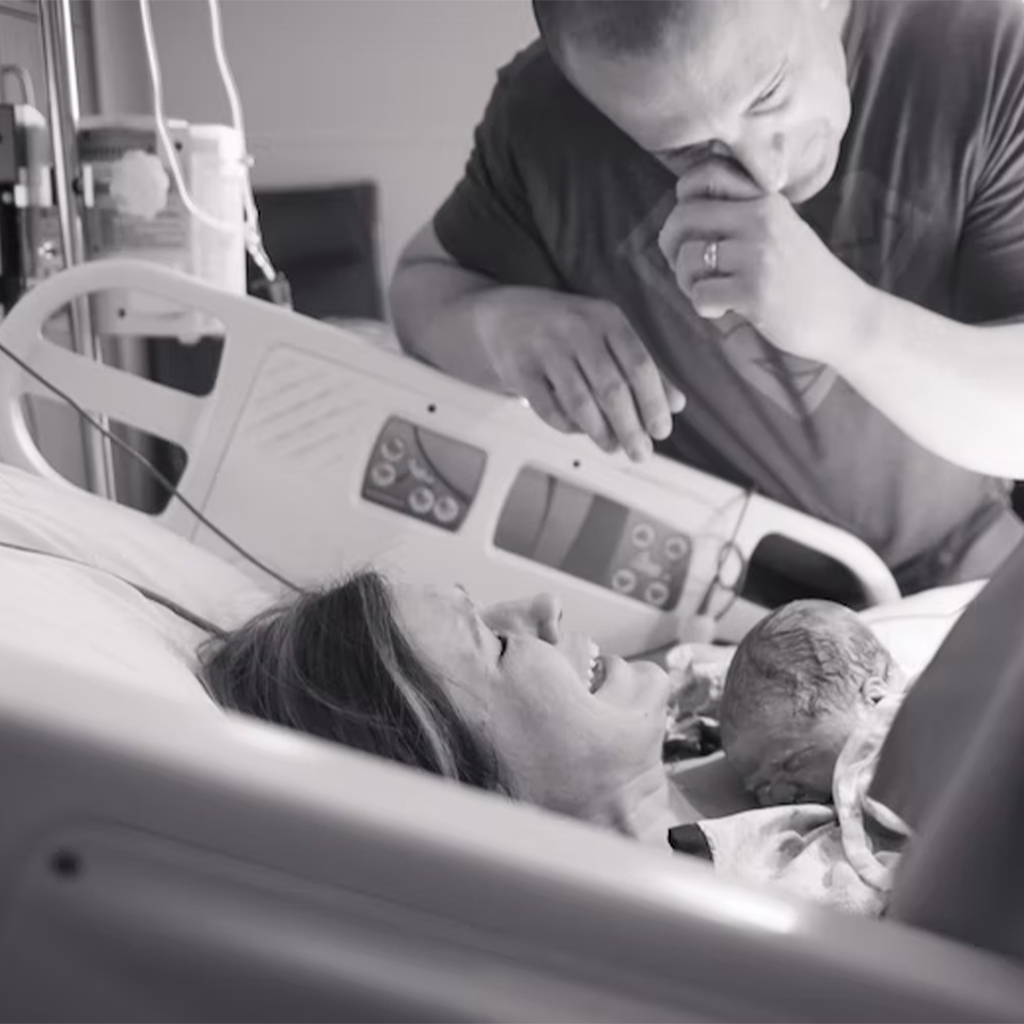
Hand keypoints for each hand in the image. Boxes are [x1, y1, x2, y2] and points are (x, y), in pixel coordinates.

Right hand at [474, 287, 685, 460]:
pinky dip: (568, 426)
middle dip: (630, 428)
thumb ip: (641, 367)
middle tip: (641, 453)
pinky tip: (579, 431)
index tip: (661, 431)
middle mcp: (576, 329)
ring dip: (601, 432)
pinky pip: (549, 408)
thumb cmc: (566, 329)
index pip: (639, 365)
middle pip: (611, 388)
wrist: (505, 315)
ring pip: (580, 402)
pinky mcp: (519, 369)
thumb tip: (676, 404)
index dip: (653, 403)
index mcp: (606, 319)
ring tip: (613, 447)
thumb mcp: (607, 335)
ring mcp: (545, 348)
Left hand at [658, 157, 867, 364]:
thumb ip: (743, 214)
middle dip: (671, 246)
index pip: (706, 175)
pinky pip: (701, 294)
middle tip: (685, 267)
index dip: (682, 201)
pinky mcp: (755, 292)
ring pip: (687, 259)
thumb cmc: (803, 277)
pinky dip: (704, 307)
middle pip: (683, 218)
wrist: (845, 315)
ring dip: (687, 282)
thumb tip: (682, 214)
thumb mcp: (781, 229)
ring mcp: (758, 256)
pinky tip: (723, 310)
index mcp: (765, 199)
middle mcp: (761, 220)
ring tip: (709, 291)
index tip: (691, 229)